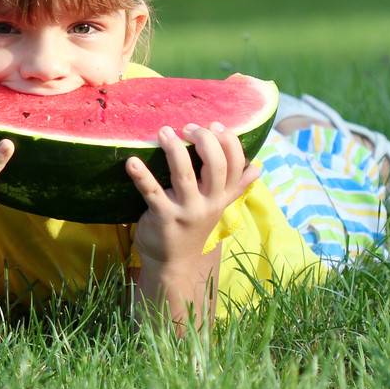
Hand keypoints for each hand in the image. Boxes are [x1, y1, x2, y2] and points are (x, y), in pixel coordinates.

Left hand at [126, 122, 259, 268]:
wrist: (172, 263)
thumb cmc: (192, 227)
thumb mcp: (216, 207)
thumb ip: (235, 187)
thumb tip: (257, 168)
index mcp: (222, 196)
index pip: (237, 164)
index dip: (229, 141)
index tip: (213, 125)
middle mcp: (209, 203)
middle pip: (216, 166)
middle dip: (204, 140)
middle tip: (186, 127)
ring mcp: (186, 210)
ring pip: (185, 174)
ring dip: (174, 149)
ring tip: (164, 131)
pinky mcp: (163, 216)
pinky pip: (152, 192)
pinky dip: (141, 175)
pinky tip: (132, 161)